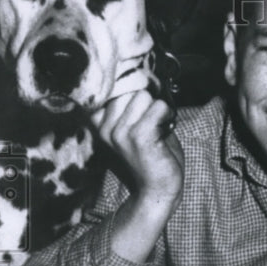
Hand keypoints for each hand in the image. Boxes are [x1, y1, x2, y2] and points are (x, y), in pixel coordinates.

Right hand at [91, 91, 183, 207]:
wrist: (159, 189)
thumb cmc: (153, 156)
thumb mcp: (135, 126)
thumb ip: (133, 104)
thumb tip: (144, 76)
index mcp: (100, 123)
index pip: (112, 86)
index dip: (132, 88)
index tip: (142, 101)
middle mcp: (105, 127)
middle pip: (129, 88)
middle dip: (147, 100)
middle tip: (154, 121)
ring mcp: (120, 132)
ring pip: (143, 95)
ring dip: (157, 108)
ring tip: (159, 126)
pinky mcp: (138, 137)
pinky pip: (158, 107)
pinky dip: (167, 114)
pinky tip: (165, 128)